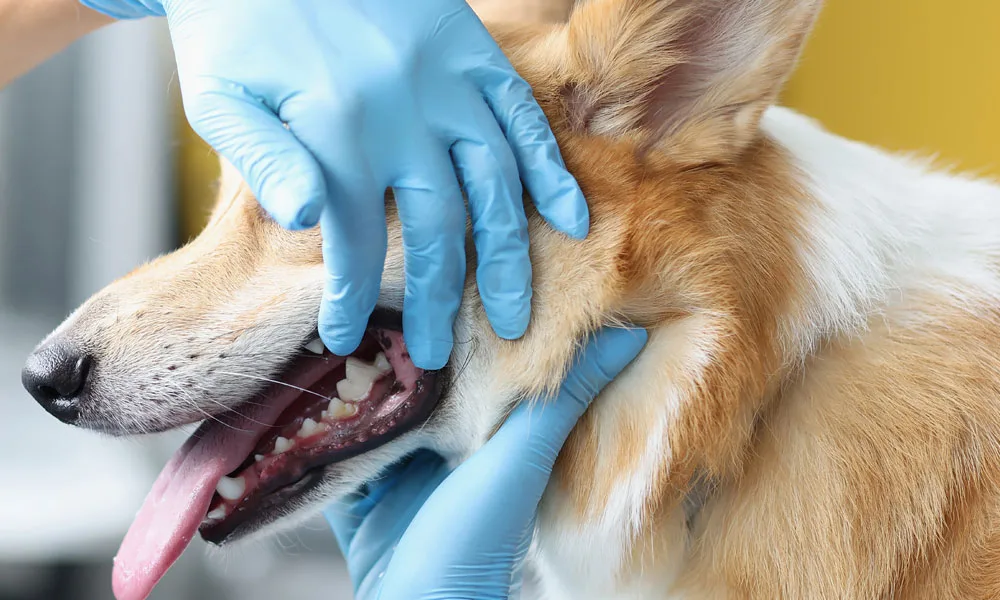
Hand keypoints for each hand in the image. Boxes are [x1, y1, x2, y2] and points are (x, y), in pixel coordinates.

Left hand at [80, 0, 589, 369]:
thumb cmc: (237, 31)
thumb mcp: (220, 97)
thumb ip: (263, 161)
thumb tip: (310, 222)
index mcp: (335, 126)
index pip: (352, 239)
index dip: (349, 297)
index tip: (344, 339)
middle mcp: (403, 109)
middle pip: (435, 228)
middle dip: (434, 300)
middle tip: (436, 355)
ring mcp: (448, 80)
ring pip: (495, 185)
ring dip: (506, 258)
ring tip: (512, 319)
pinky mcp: (474, 53)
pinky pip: (524, 119)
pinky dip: (551, 171)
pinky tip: (570, 221)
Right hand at [323, 326, 647, 598]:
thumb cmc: (477, 545)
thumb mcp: (522, 461)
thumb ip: (564, 399)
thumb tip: (630, 334)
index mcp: (488, 434)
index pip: (469, 365)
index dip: (453, 326)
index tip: (436, 276)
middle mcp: (444, 447)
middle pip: (414, 384)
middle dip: (391, 348)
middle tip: (365, 294)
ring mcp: (397, 471)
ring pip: (368, 411)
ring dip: (348, 381)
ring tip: (327, 327)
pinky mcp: (356, 495)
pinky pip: (329, 450)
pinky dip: (315, 428)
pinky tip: (299, 391)